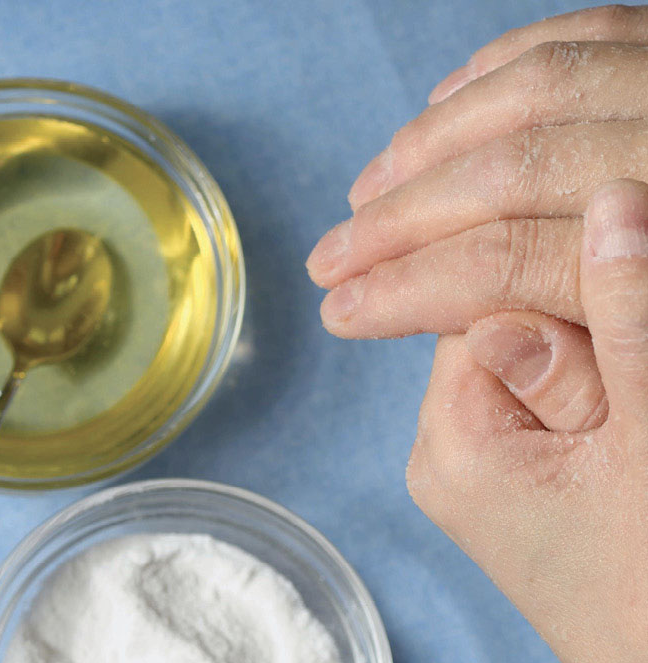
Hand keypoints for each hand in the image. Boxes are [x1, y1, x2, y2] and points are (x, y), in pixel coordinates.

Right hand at [306, 5, 647, 338]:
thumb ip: (581, 374)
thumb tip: (487, 336)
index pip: (512, 261)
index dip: (412, 290)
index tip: (344, 311)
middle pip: (507, 172)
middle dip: (400, 222)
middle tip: (332, 259)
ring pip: (532, 89)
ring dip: (429, 144)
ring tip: (368, 195)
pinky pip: (579, 36)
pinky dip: (496, 73)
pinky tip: (440, 107)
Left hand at [406, 179, 647, 662]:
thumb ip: (627, 321)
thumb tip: (610, 206)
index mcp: (457, 439)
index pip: (481, 301)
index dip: (561, 283)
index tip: (620, 311)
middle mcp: (446, 456)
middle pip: (505, 331)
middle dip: (583, 335)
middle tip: (630, 417)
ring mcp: (478, 478)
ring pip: (536, 369)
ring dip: (598, 372)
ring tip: (629, 446)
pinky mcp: (514, 494)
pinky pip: (548, 413)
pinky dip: (595, 406)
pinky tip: (623, 447)